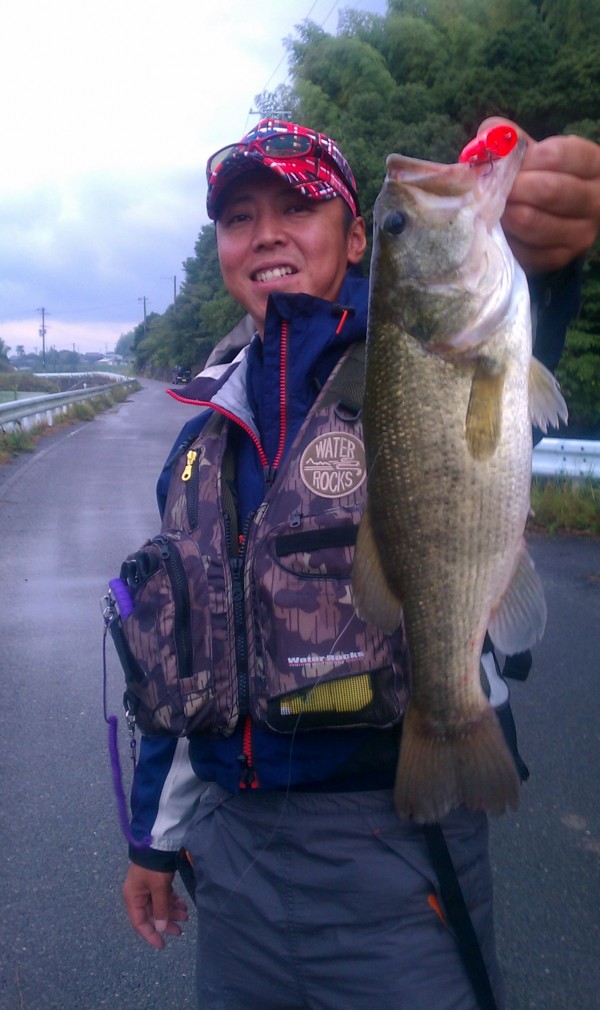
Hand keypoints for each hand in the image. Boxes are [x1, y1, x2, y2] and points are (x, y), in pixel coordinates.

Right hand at [123, 863, 187, 949]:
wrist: (158, 842)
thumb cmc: (154, 867)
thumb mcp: (158, 888)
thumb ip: (160, 909)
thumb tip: (161, 928)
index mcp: (132, 897)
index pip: (139, 923)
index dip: (150, 935)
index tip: (162, 945)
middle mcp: (138, 894)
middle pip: (151, 915)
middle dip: (166, 923)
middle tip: (180, 930)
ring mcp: (147, 887)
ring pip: (159, 905)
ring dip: (171, 911)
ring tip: (186, 916)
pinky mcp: (156, 880)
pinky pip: (163, 896)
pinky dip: (172, 901)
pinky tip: (182, 905)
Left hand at [479, 117, 599, 272]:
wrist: (552, 212)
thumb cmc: (538, 174)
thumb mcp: (532, 150)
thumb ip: (510, 139)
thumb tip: (487, 137)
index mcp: (594, 165)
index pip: (559, 155)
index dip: (525, 158)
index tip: (509, 161)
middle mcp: (596, 200)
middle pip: (548, 191)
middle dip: (513, 187)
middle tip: (494, 187)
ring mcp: (581, 233)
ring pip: (532, 222)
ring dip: (504, 213)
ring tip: (494, 207)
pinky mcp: (560, 258)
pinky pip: (524, 249)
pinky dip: (506, 239)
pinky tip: (500, 229)